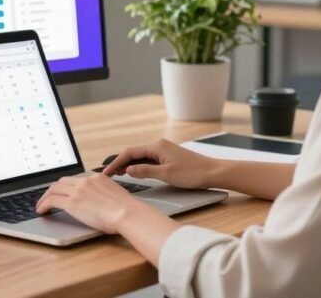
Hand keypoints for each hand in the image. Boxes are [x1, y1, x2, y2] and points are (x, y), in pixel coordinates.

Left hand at [35, 173, 155, 233]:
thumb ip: (105, 195)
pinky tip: (41, 211)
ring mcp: (78, 191)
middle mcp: (85, 181)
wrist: (127, 213)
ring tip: (41, 205)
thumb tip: (102, 203)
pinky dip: (43, 204)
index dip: (66, 186)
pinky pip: (51, 200)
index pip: (76, 179)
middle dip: (53, 190)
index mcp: (97, 178)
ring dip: (45, 197)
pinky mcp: (72, 202)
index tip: (62, 191)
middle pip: (62, 181)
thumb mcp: (116, 195)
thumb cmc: (126, 210)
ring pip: (54, 189)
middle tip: (48, 197)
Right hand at [102, 138, 220, 188]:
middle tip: (108, 174)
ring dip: (129, 164)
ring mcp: (164, 150)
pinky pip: (148, 159)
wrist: (213, 172)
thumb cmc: (193, 173)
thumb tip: (129, 169)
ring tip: (117, 174)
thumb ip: (145, 171)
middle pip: (134, 153)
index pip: (130, 152)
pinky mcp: (168, 156)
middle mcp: (159, 145)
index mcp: (157, 146)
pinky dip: (139, 165)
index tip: (106, 172)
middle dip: (120, 163)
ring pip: (141, 156)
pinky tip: (135, 172)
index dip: (116, 162)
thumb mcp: (166, 174)